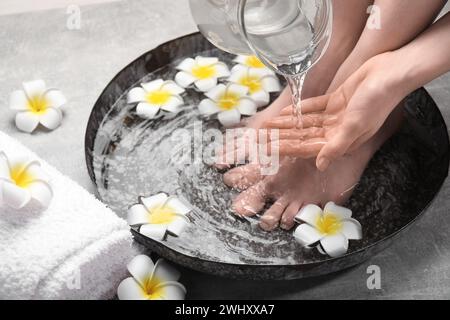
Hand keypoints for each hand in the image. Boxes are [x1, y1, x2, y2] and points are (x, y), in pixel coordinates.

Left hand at [263, 52, 409, 170]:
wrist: (389, 74)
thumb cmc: (376, 102)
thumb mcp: (354, 127)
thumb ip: (336, 146)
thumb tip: (320, 165)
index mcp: (341, 141)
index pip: (307, 148)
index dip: (287, 149)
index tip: (268, 150)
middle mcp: (336, 130)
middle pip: (303, 136)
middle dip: (282, 137)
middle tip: (260, 138)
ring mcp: (335, 115)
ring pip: (305, 123)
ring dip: (287, 124)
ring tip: (267, 125)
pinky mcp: (336, 101)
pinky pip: (313, 108)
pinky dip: (299, 110)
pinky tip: (284, 112)